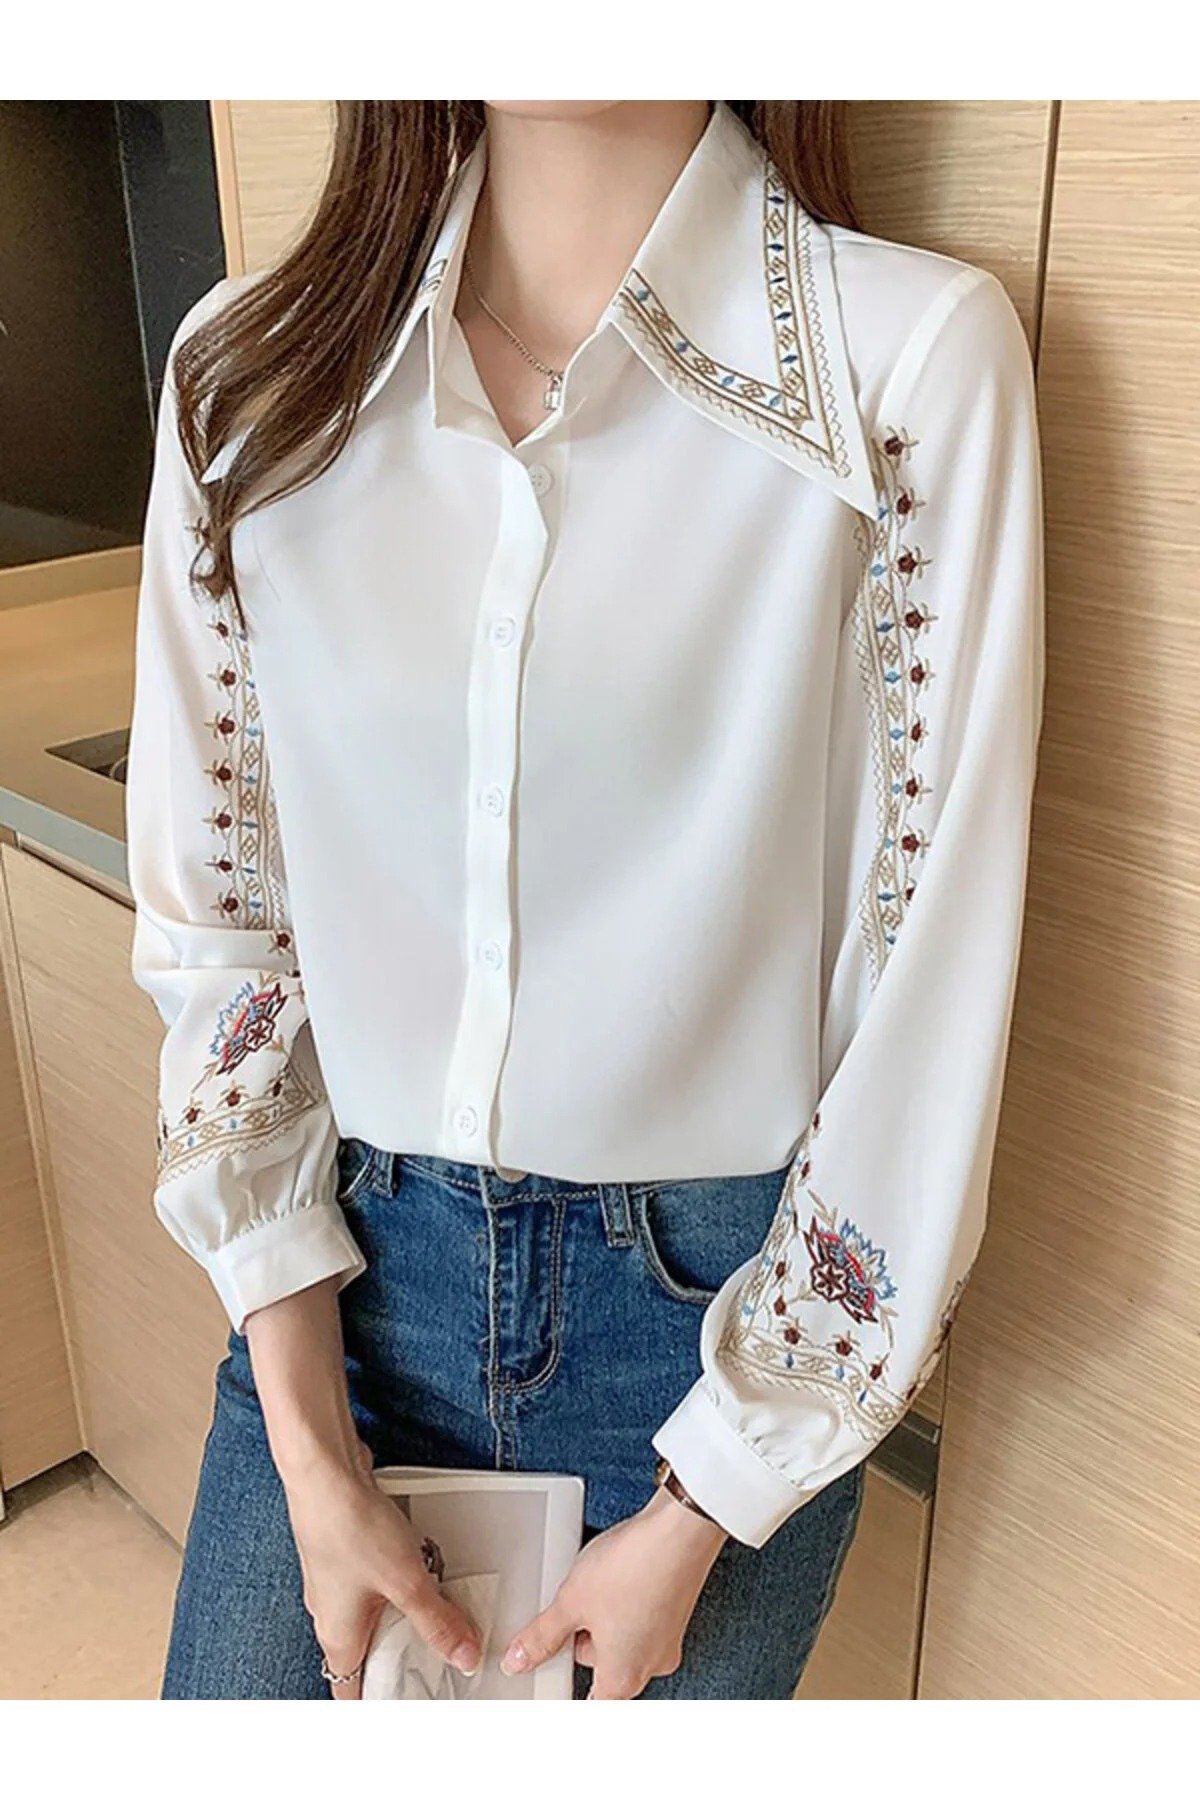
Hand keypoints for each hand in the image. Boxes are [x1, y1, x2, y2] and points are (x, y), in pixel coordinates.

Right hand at [242, 1275, 479, 1700]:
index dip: (381, 1703)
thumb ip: (437, 1623)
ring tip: (442, 1613)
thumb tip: (464, 1659)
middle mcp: (331, 1615)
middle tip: (442, 1661)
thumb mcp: (406, 1582)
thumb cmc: (351, 1529)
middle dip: (403, 1659)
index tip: (414, 1705)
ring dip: (404, 1616)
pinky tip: (423, 1567)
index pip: (352, 1693)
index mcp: (338, 1638)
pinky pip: (375, 1581)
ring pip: (373, 1615)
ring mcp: (335, 1581)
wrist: (323, 1470)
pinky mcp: (345, 1551)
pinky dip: (399, 1584)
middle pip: (367, 1654)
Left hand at [500, 1485, 727, 1698]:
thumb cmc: (633, 1567)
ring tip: (593, 1584)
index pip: (590, 1702)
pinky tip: (616, 1575)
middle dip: (582, 1640)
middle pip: (604, 1668)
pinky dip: (625, 1603)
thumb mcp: (571, 1602)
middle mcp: (651, 1665)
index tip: (555, 1668)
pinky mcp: (677, 1610)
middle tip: (568, 1610)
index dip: (568, 1684)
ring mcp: (668, 1638)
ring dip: (604, 1619)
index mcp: (624, 1677)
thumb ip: (542, 1636)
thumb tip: (520, 1658)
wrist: (677, 1529)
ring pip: (623, 1640)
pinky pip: (642, 1619)